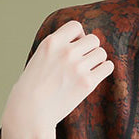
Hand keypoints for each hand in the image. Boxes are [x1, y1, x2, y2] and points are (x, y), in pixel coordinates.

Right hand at [2, 19, 114, 133]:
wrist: (31, 112)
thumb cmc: (31, 90)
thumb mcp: (39, 59)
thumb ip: (55, 50)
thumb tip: (75, 45)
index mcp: (52, 42)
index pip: (76, 27)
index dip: (80, 36)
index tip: (76, 47)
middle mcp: (66, 51)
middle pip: (93, 39)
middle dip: (90, 50)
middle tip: (83, 63)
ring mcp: (78, 67)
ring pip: (101, 53)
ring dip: (98, 61)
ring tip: (88, 71)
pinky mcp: (87, 82)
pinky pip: (107, 67)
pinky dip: (104, 70)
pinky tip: (96, 76)